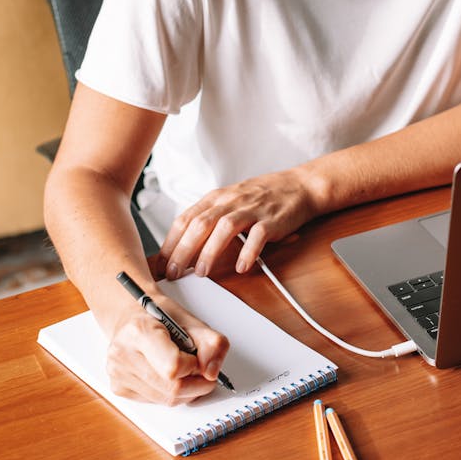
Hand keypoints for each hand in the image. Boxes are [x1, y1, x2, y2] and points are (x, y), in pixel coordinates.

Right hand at [106, 294, 228, 404]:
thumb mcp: (191, 321)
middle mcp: (123, 353)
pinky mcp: (119, 388)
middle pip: (172, 389)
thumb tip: (212, 372)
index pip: (174, 367)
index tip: (196, 356)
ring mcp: (118, 373)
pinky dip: (170, 394)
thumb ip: (212, 343)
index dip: (194, 366)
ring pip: (166, 400)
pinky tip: (167, 376)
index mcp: (140, 330)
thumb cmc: (160, 318)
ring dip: (186, 391)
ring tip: (184, 370)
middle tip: (199, 369)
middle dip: (196, 383)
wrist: (133, 318)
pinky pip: (157, 402)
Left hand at [157, 167, 319, 279]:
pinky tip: (241, 267)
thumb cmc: (262, 197)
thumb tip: (184, 246)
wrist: (299, 186)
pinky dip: (248, 252)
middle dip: (183, 250)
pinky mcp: (272, 220)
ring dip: (210, 252)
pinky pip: (258, 235)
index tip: (161, 263)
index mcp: (216, 198)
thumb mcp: (230, 201)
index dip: (170, 242)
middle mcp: (231, 201)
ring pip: (224, 228)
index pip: (185, 219)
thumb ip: (209, 219)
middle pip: (200, 224)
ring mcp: (252, 209)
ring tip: (202, 272)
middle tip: (174, 272)